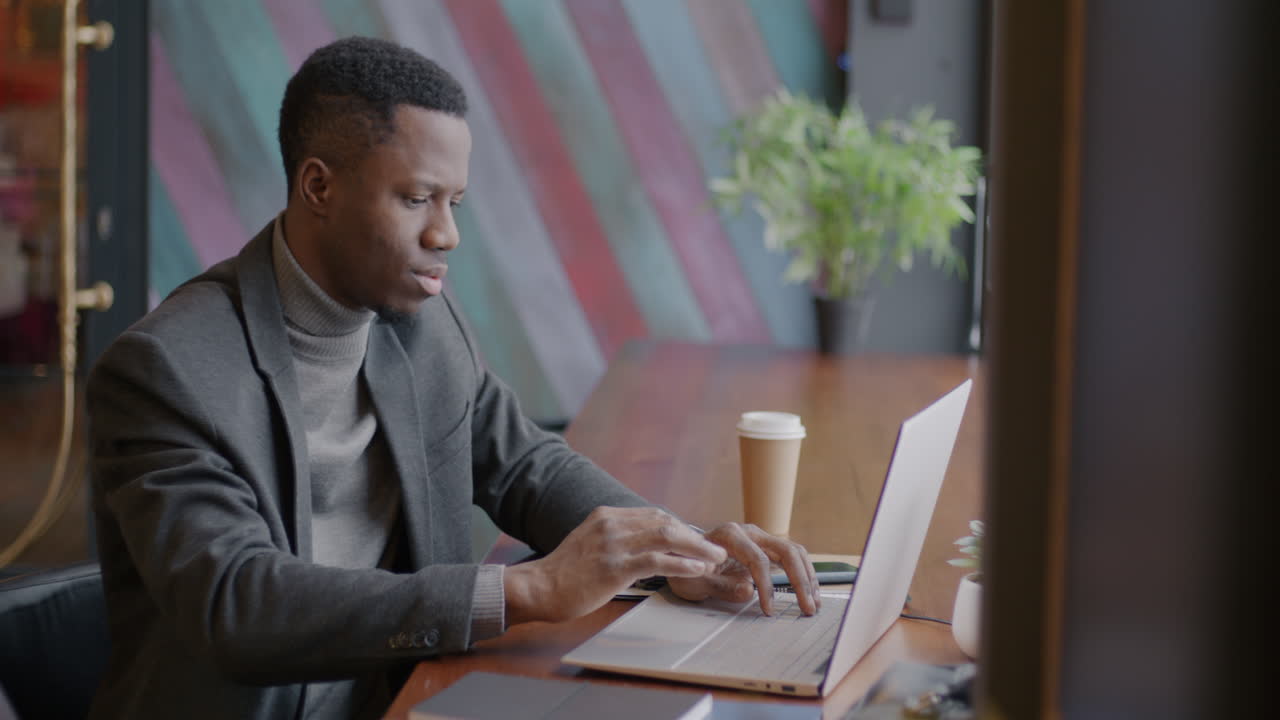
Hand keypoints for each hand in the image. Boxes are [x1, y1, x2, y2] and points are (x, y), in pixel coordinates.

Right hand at [503, 507, 727, 624]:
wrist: (538, 588)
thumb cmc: (563, 574)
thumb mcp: (589, 545)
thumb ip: (614, 541)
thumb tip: (642, 550)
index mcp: (606, 515)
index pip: (654, 514)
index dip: (680, 527)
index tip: (696, 541)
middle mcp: (611, 523)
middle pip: (665, 522)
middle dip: (694, 536)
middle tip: (715, 549)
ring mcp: (613, 543)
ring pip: (666, 537)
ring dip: (696, 548)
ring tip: (715, 558)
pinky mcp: (614, 566)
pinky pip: (657, 560)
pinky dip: (682, 564)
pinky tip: (697, 569)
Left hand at [667, 523, 819, 616]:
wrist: (681, 553)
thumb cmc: (686, 566)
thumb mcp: (694, 581)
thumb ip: (720, 586)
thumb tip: (749, 590)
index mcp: (730, 536)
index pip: (758, 559)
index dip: (767, 585)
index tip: (769, 610)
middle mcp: (749, 532)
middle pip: (786, 551)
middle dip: (800, 581)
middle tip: (808, 608)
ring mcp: (760, 538)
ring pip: (794, 552)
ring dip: (808, 577)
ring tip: (814, 603)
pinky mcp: (766, 548)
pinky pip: (791, 557)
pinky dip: (803, 574)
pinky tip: (809, 593)